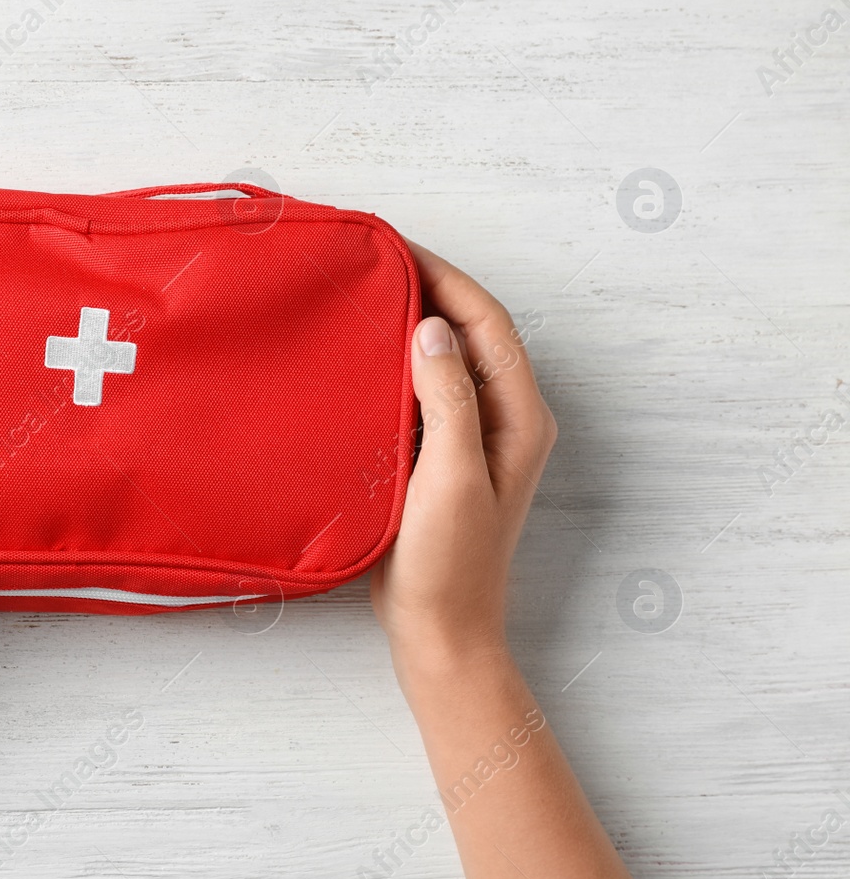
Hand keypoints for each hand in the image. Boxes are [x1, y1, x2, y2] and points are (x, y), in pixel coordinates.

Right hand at [371, 240, 556, 665]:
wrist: (440, 631)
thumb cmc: (449, 564)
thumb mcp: (450, 476)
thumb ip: (448, 399)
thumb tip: (432, 328)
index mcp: (518, 417)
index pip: (486, 322)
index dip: (444, 276)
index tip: (395, 247)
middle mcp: (504, 419)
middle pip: (470, 331)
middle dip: (427, 287)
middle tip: (371, 260)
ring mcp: (473, 437)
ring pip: (446, 358)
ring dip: (410, 321)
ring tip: (362, 293)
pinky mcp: (442, 455)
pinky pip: (424, 389)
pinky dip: (396, 362)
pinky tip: (360, 355)